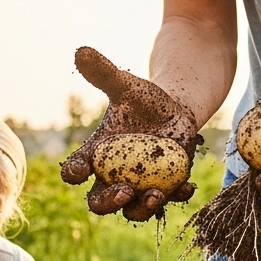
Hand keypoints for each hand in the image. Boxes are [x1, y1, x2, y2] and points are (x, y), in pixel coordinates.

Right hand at [61, 46, 199, 220]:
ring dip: (141, 208)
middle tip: (122, 192)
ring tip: (154, 195)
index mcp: (95, 157)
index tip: (79, 171)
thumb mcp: (126, 86)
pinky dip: (177, 196)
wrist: (173, 111)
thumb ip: (103, 73)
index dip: (74, 173)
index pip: (76, 170)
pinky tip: (187, 187)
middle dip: (108, 202)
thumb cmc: (144, 100)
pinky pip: (166, 200)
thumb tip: (80, 50)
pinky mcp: (164, 187)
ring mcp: (138, 187)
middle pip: (99, 201)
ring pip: (132, 209)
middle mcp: (111, 178)